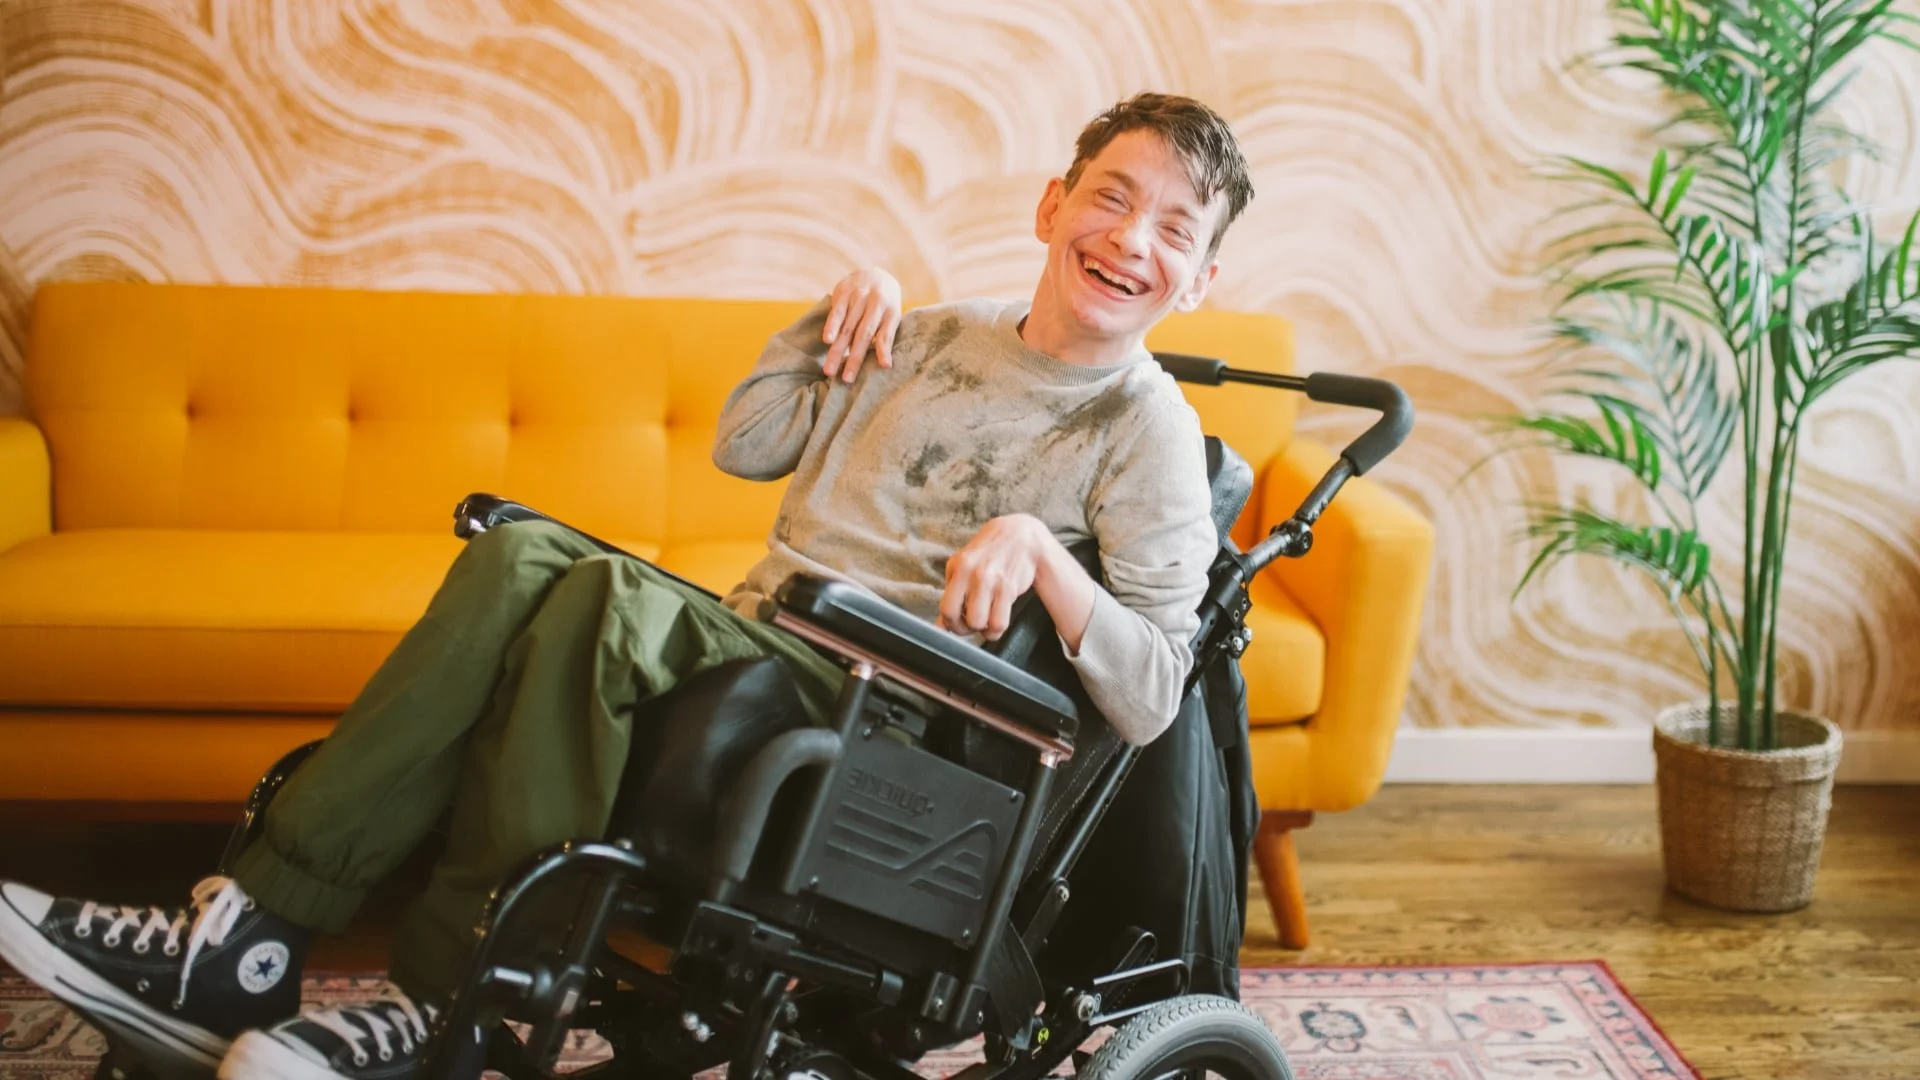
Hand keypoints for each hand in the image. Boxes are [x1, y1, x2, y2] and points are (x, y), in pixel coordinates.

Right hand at [821, 267, 902, 383]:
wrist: (875, 273)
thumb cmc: (885, 305)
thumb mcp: (891, 317)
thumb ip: (886, 337)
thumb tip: (885, 366)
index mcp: (891, 312)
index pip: (886, 335)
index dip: (884, 351)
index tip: (883, 367)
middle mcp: (876, 304)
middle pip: (864, 335)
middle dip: (854, 359)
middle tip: (846, 380)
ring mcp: (859, 297)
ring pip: (847, 327)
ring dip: (837, 350)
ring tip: (829, 370)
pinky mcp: (844, 292)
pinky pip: (837, 312)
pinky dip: (832, 326)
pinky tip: (827, 340)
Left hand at [938, 514, 1053, 641]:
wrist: (1020, 534)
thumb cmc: (988, 554)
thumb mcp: (963, 566)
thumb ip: (952, 594)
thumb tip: (940, 626)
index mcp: (958, 568)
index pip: (946, 609)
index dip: (951, 623)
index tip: (958, 622)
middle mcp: (973, 574)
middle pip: (963, 620)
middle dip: (968, 629)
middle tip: (973, 621)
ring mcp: (992, 581)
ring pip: (982, 624)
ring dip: (984, 630)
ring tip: (987, 620)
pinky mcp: (1009, 588)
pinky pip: (999, 623)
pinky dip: (997, 628)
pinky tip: (998, 617)